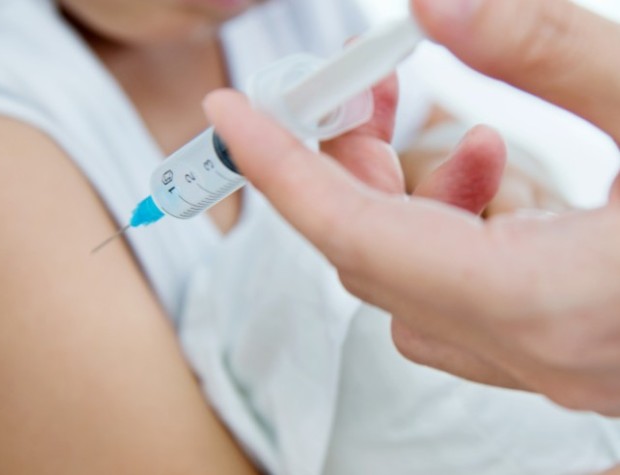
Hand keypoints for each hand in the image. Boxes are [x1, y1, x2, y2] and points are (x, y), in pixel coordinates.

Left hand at [204, 0, 619, 413]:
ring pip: (409, 286)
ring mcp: (547, 363)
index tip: (233, 117)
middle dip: (349, 169)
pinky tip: (513, 188)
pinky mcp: (565, 352)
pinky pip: (462, 302)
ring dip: (411, 202)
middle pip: (370, 257)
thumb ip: (554, 55)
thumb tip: (441, 5)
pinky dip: (458, 236)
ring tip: (470, 138)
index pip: (353, 232)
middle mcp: (532, 351)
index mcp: (545, 302)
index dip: (280, 167)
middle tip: (367, 95)